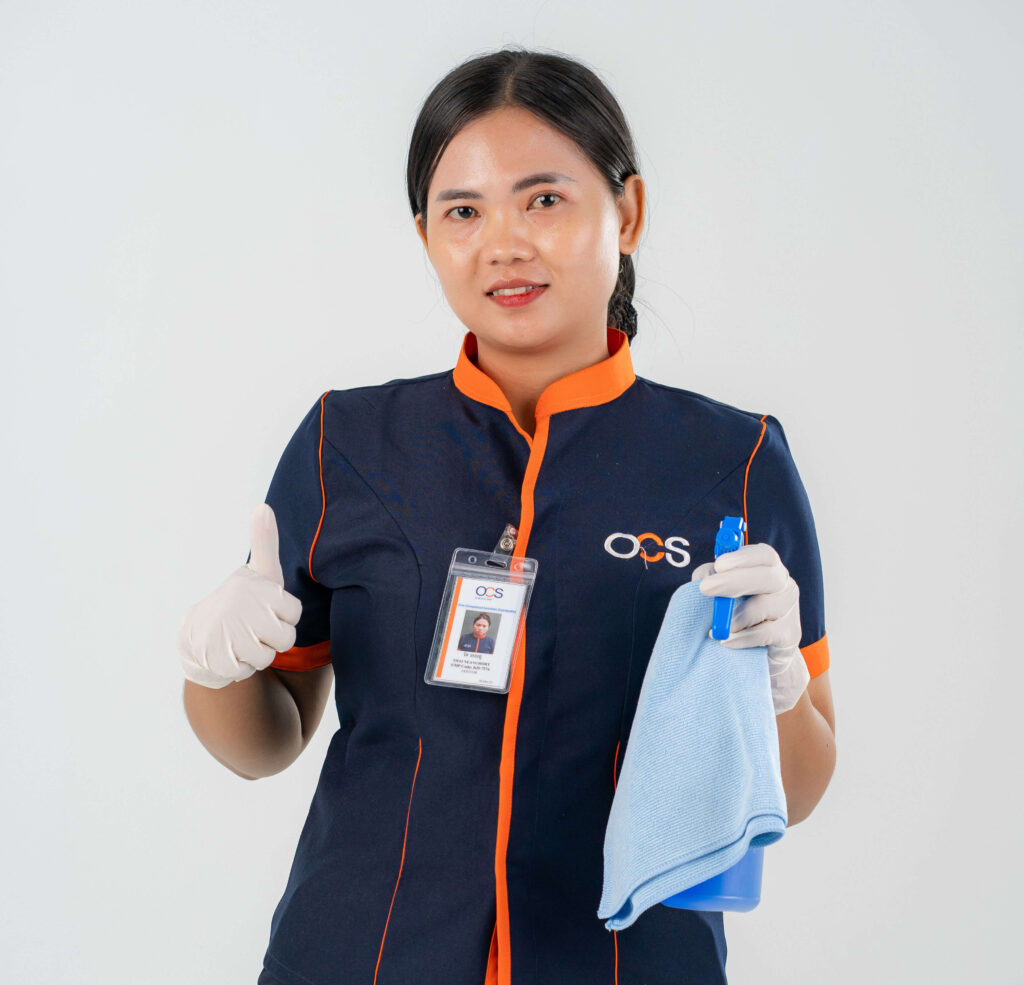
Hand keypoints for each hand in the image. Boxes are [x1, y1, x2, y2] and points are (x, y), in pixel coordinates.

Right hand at [178, 504, 301, 688]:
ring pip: (267, 658)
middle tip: (254, 628)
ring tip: (241, 639)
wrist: (197, 633)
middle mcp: (243, 610)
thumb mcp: (258, 571)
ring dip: (257, 655)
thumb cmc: (241, 601)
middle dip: (273, 640)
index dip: (284, 617)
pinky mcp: (218, 660)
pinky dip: (240, 669)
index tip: (266, 609)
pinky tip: (230, 654)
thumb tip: (263, 507)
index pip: (294, 614)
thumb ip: (265, 542)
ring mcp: (229, 634)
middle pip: (286, 639)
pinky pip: (247, 672)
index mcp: (256, 588)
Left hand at [690, 542, 809, 713]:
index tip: (719, 565)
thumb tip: (707, 575)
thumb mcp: (719, 593)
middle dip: (735, 580)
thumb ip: (711, 578)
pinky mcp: (790, 634)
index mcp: (767, 568)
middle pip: (769, 576)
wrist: (758, 655)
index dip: (742, 558)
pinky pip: (767, 633)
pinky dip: (743, 637)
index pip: (764, 555)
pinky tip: (728, 641)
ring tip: (719, 626)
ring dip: (739, 615)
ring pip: (768, 605)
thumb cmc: (734, 615)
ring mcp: (790, 609)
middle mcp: (784, 584)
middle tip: (706, 588)